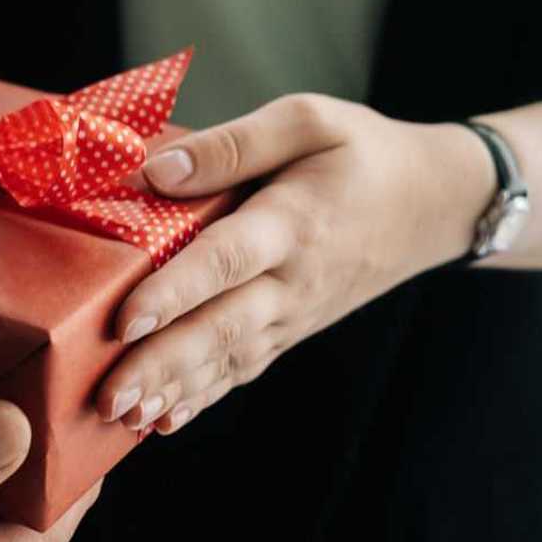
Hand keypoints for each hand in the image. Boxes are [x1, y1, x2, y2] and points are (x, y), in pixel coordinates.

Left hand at [95, 94, 495, 433]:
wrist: (435, 203)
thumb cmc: (363, 154)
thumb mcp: (308, 120)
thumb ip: (233, 144)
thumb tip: (157, 170)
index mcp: (291, 222)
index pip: (225, 260)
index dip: (175, 291)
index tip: (126, 319)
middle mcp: (291, 281)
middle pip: (220, 327)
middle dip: (160, 364)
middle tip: (106, 395)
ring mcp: (292, 314)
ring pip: (227, 358)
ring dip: (172, 389)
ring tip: (118, 414)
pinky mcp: (290, 330)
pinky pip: (242, 368)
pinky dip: (201, 396)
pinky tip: (160, 420)